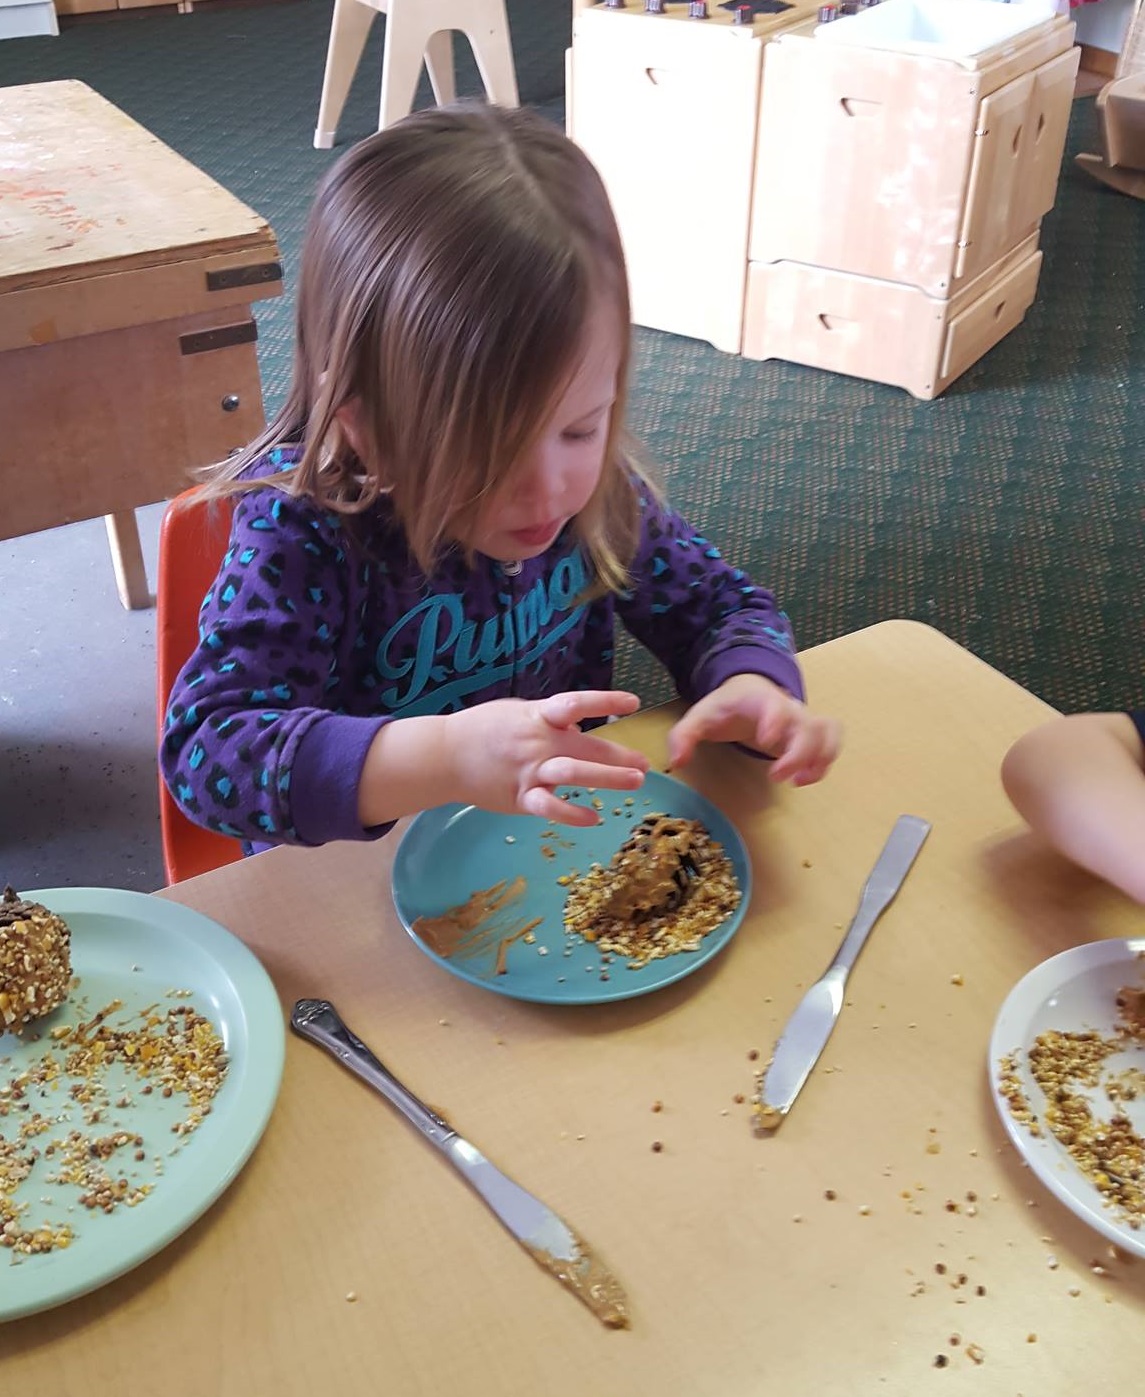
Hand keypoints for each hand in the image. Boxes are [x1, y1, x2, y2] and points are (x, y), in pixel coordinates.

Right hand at [447, 690, 649, 825]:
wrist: (445, 755)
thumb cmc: (484, 729)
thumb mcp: (518, 711)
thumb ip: (550, 718)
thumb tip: (581, 726)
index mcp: (538, 716)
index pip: (576, 704)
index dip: (606, 701)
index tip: (634, 702)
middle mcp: (538, 742)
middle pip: (586, 747)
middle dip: (619, 756)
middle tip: (645, 764)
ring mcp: (530, 771)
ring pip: (574, 774)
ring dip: (607, 778)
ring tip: (634, 782)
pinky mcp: (520, 797)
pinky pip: (550, 807)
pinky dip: (572, 813)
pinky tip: (593, 818)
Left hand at [667, 674, 839, 786]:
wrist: (748, 691)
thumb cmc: (724, 707)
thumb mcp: (699, 717)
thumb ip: (684, 736)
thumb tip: (678, 762)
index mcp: (759, 700)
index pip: (774, 705)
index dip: (775, 721)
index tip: (766, 740)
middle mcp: (788, 708)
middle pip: (808, 726)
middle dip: (798, 754)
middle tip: (776, 776)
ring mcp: (802, 719)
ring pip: (826, 733)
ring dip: (819, 759)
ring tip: (798, 781)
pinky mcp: (811, 732)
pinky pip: (831, 740)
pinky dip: (826, 759)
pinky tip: (805, 777)